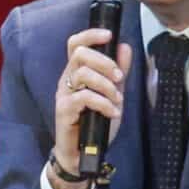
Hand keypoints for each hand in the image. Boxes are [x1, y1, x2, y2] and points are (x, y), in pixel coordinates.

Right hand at [50, 25, 133, 188]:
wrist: (83, 154)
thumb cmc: (95, 123)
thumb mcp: (112, 94)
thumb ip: (118, 72)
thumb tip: (125, 47)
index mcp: (76, 72)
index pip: (76, 44)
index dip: (91, 35)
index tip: (109, 35)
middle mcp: (67, 79)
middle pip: (80, 54)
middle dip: (105, 62)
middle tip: (119, 77)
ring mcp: (64, 95)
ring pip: (83, 74)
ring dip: (106, 85)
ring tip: (118, 100)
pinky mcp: (64, 110)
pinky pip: (84, 98)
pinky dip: (103, 104)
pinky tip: (113, 113)